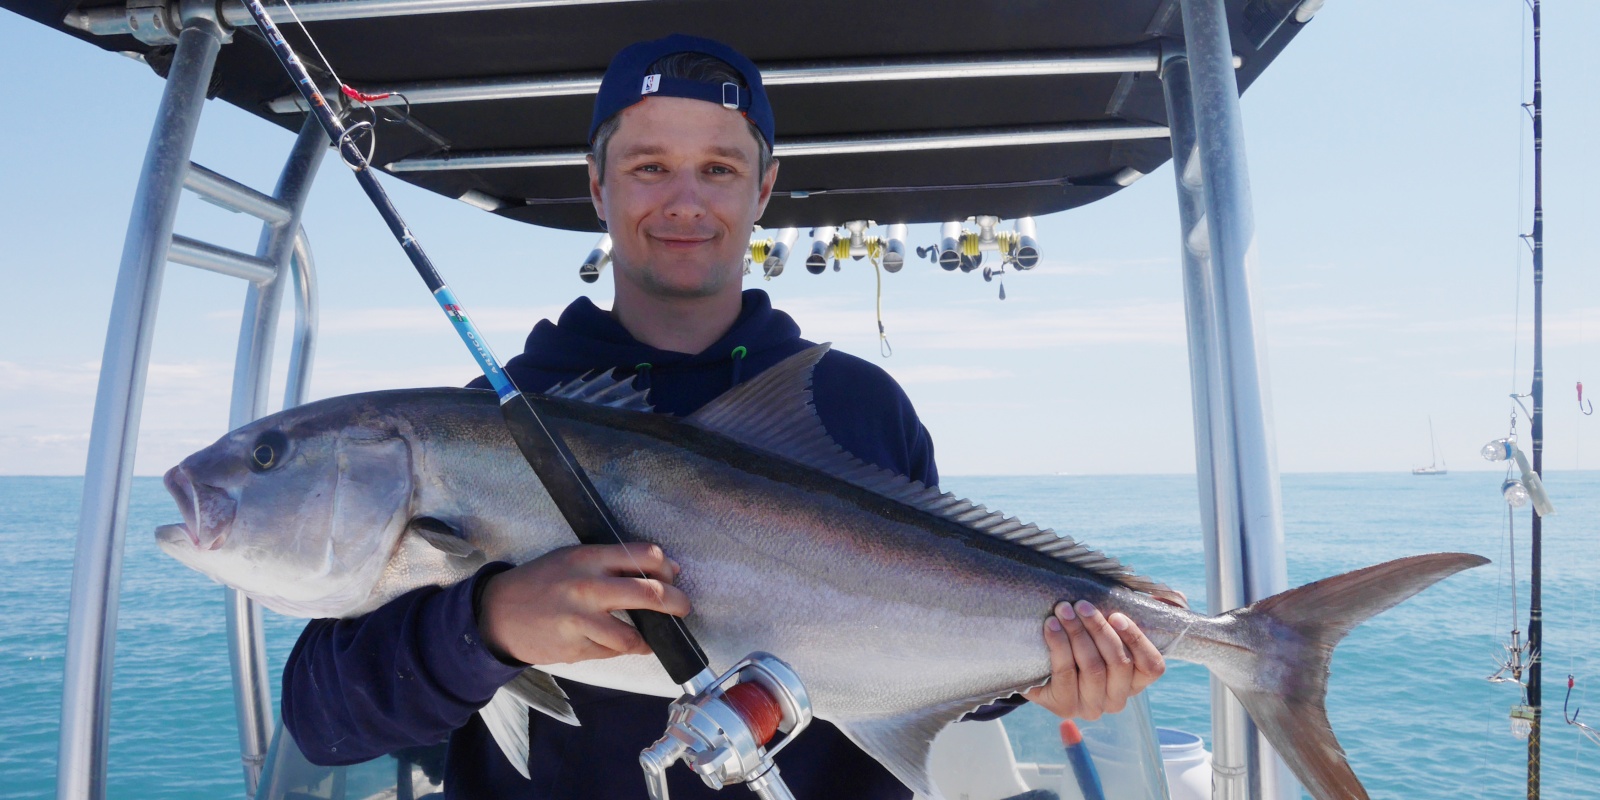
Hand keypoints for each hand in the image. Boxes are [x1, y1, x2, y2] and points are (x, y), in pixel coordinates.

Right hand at [478, 543, 689, 665]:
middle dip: (677, 604)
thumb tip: (663, 570)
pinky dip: (621, 650)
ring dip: (648, 639)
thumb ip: (612, 562)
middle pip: (650, 594)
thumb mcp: (573, 558)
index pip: (645, 556)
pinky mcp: (575, 647)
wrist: (498, 613)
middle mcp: (587, 587)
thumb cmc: (540, 583)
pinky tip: (618, 643)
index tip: (673, 577)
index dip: (667, 568)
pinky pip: (611, 652)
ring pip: (633, 636)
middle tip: (682, 609)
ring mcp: (581, 620)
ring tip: (650, 636)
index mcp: (589, 558)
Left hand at [1023, 600, 1164, 719]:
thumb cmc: (1080, 643)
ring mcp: (1092, 707)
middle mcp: (1117, 699)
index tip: (1116, 615)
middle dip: (1099, 629)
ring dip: (1077, 633)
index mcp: (1135, 682)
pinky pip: (1065, 673)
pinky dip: (1058, 645)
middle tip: (1081, 605)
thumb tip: (1175, 598)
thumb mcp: (1105, 631)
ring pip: (1093, 667)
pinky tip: (1051, 626)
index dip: (1137, 639)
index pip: (1151, 666)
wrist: (1037, 668)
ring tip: (1063, 610)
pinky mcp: (1065, 707)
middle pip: (1119, 663)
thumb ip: (1134, 617)